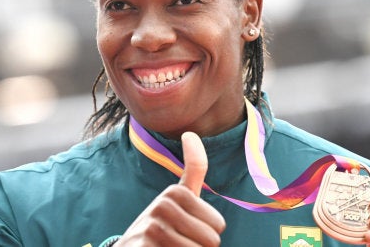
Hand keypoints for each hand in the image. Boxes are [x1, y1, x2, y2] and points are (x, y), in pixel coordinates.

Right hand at [115, 132, 225, 246]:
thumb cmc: (163, 224)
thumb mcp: (179, 197)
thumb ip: (193, 169)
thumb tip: (190, 133)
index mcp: (176, 192)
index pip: (218, 224)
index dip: (209, 232)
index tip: (189, 226)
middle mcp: (162, 206)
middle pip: (211, 240)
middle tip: (178, 242)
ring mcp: (151, 228)